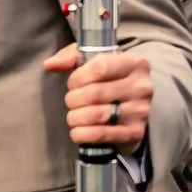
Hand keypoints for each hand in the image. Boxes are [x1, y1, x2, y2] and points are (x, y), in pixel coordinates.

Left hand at [45, 39, 151, 153]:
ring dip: (76, 117)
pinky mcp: (135, 132)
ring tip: (73, 116)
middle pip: (95, 93)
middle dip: (73, 99)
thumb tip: (50, 64)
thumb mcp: (93, 60)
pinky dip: (83, 134)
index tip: (73, 84)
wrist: (132, 108)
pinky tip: (77, 131)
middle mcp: (141, 86)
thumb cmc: (109, 80)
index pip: (100, 67)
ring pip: (97, 115)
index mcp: (135, 63)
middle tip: (71, 102)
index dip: (78, 77)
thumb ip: (71, 56)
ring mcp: (140, 111)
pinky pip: (101, 134)